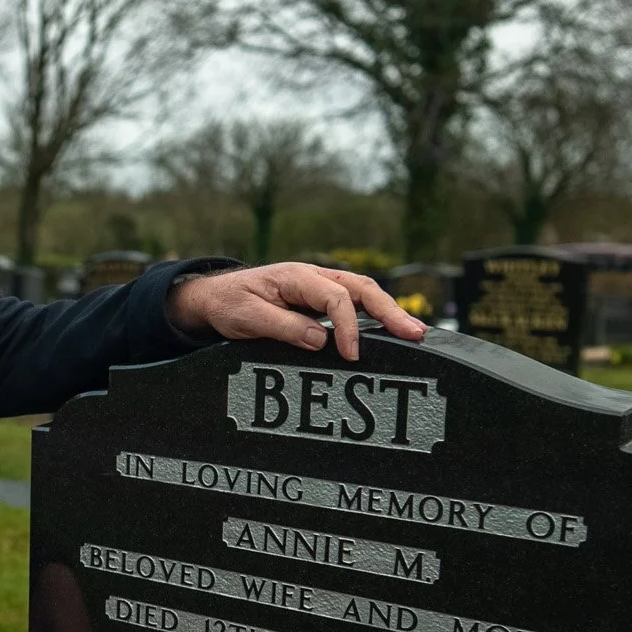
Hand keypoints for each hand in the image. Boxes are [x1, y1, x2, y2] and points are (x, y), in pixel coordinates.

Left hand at [166, 263, 428, 359]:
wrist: (215, 296)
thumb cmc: (229, 304)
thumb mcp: (247, 317)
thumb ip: (283, 327)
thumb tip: (321, 341)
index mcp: (297, 277)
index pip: (335, 297)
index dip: (347, 326)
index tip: (350, 355)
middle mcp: (314, 278)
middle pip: (363, 289)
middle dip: (390, 311)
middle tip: (415, 334)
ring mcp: (320, 288)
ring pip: (364, 295)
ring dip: (390, 313)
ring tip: (415, 333)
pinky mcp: (320, 301)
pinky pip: (355, 306)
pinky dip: (375, 318)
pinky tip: (392, 332)